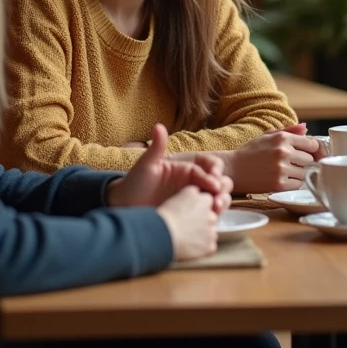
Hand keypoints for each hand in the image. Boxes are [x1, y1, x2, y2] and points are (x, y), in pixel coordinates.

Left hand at [107, 124, 232, 210]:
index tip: (214, 182)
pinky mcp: (191, 217)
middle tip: (217, 198)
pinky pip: (208, 217)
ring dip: (222, 203)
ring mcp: (193, 201)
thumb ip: (157, 147)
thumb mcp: (147, 164)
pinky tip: (209, 221)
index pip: (209, 168)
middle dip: (222, 189)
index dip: (215, 174)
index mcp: (187, 170)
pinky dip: (213, 218)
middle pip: (220, 183)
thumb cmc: (135, 183)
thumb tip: (158, 126)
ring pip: (218, 199)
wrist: (124, 206)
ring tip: (215, 209)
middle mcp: (193, 184)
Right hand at [156, 186, 218, 261]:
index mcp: (203, 200)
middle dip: (203, 221)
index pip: (207, 201)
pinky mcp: (209, 245)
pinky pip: (210, 247)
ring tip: (187, 238)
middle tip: (187, 226)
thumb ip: (190, 195)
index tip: (189, 213)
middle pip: (211, 217)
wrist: (162, 235)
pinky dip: (202, 248)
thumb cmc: (165, 217)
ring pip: (211, 232)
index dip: (198, 208)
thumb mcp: (177, 197)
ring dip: (203, 235)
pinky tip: (190, 247)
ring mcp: (211, 231)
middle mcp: (210, 214)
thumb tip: (195, 195)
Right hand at [223, 123, 323, 192]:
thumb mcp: (268, 135)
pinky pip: (298, 185)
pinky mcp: (278, 184)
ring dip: (300, 173)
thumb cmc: (250, 152)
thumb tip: (306, 127)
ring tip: (288, 171)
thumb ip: (289, 131)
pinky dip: (294, 183)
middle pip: (311, 159)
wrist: (233, 169)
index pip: (313, 144)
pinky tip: (284, 179)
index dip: (314, 150)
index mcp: (283, 138)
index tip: (311, 154)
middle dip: (306, 162)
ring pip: (306, 173)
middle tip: (295, 163)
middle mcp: (283, 152)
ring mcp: (281, 169)